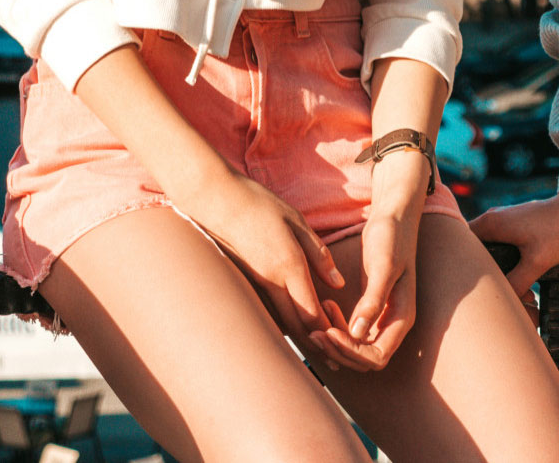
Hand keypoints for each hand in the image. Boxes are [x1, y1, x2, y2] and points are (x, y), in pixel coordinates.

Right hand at [179, 169, 344, 339]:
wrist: (215, 199)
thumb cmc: (258, 204)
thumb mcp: (297, 221)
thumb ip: (319, 254)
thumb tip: (338, 283)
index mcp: (289, 266)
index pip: (311, 313)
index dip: (328, 332)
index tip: (344, 343)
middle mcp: (271, 281)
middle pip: (296, 326)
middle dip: (316, 345)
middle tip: (334, 359)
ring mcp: (255, 284)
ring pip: (281, 321)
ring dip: (300, 336)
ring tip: (319, 346)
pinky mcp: (246, 281)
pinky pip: (268, 309)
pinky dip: (284, 321)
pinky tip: (294, 322)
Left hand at [314, 153, 428, 371]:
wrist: (394, 217)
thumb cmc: (391, 238)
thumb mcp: (383, 266)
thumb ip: (374, 300)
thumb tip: (358, 333)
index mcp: (402, 318)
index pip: (376, 357)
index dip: (351, 352)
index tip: (328, 332)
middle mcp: (393, 323)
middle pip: (365, 360)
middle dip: (339, 351)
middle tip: (314, 332)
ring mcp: (382, 317)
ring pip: (357, 348)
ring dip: (336, 341)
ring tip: (317, 320)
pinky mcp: (371, 307)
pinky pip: (353, 331)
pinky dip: (338, 327)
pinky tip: (325, 305)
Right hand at [469, 191, 558, 312]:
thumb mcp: (537, 262)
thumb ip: (516, 282)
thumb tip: (503, 300)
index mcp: (490, 223)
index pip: (459, 244)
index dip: (460, 265)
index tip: (466, 285)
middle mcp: (493, 219)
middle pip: (473, 248)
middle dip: (481, 271)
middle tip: (492, 290)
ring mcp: (504, 220)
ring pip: (488, 247)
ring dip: (496, 266)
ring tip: (508, 287)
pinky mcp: (516, 224)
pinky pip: (501, 243)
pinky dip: (505, 260)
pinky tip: (518, 276)